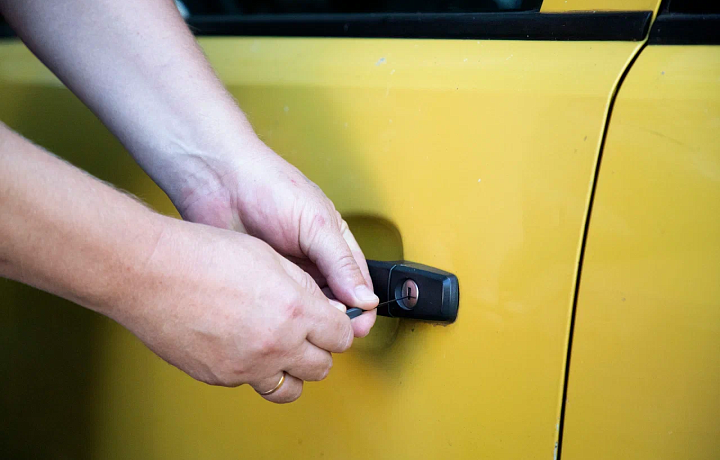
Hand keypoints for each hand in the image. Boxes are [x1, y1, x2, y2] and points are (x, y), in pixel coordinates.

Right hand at [114, 217, 354, 402]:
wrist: (150, 273)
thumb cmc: (203, 256)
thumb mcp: (269, 258)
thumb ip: (305, 288)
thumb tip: (325, 307)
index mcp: (294, 310)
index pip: (342, 336)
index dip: (341, 326)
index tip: (334, 321)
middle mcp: (275, 345)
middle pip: (322, 367)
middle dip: (321, 349)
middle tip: (311, 332)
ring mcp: (246, 367)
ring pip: (290, 388)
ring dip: (294, 370)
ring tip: (283, 347)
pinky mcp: (220, 377)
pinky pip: (252, 383)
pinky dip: (256, 369)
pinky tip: (244, 343)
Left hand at [170, 137, 379, 336]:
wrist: (218, 179)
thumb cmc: (269, 186)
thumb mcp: (315, 223)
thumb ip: (340, 262)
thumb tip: (366, 298)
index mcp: (335, 245)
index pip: (358, 286)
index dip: (361, 309)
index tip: (357, 329)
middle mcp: (314, 261)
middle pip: (335, 303)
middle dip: (334, 321)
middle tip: (327, 334)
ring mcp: (286, 274)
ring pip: (306, 310)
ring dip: (307, 321)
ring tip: (302, 328)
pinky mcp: (260, 283)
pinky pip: (276, 308)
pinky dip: (280, 318)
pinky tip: (278, 321)